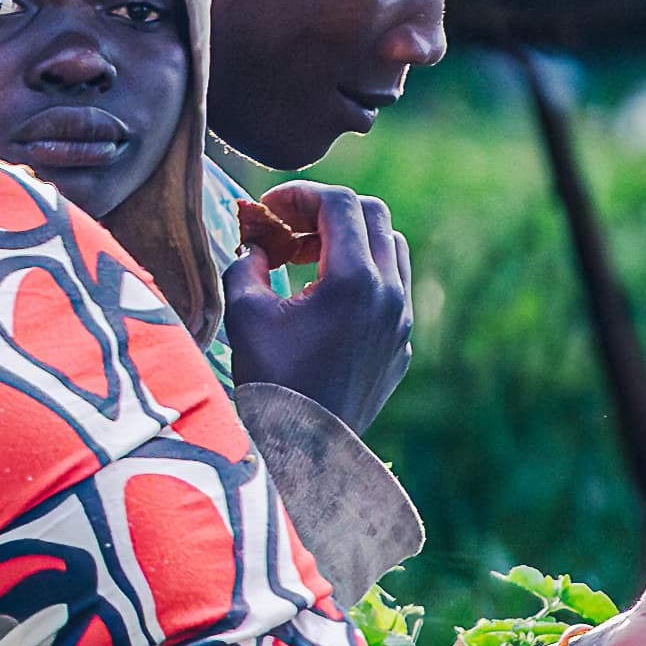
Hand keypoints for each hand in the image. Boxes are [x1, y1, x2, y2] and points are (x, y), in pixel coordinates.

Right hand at [218, 183, 413, 436]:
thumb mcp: (244, 314)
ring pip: (389, 249)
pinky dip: (363, 276)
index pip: (339, 204)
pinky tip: (326, 301)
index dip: (300, 195)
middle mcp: (389, 294)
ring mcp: (401, 321)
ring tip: (307, 262)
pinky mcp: (401, 346)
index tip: (269, 209)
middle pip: (372, 215)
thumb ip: (246, 264)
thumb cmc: (270, 381)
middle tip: (289, 231)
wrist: (303, 450)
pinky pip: (393, 290)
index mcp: (354, 279)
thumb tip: (255, 247)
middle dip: (327, 212)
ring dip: (350, 242)